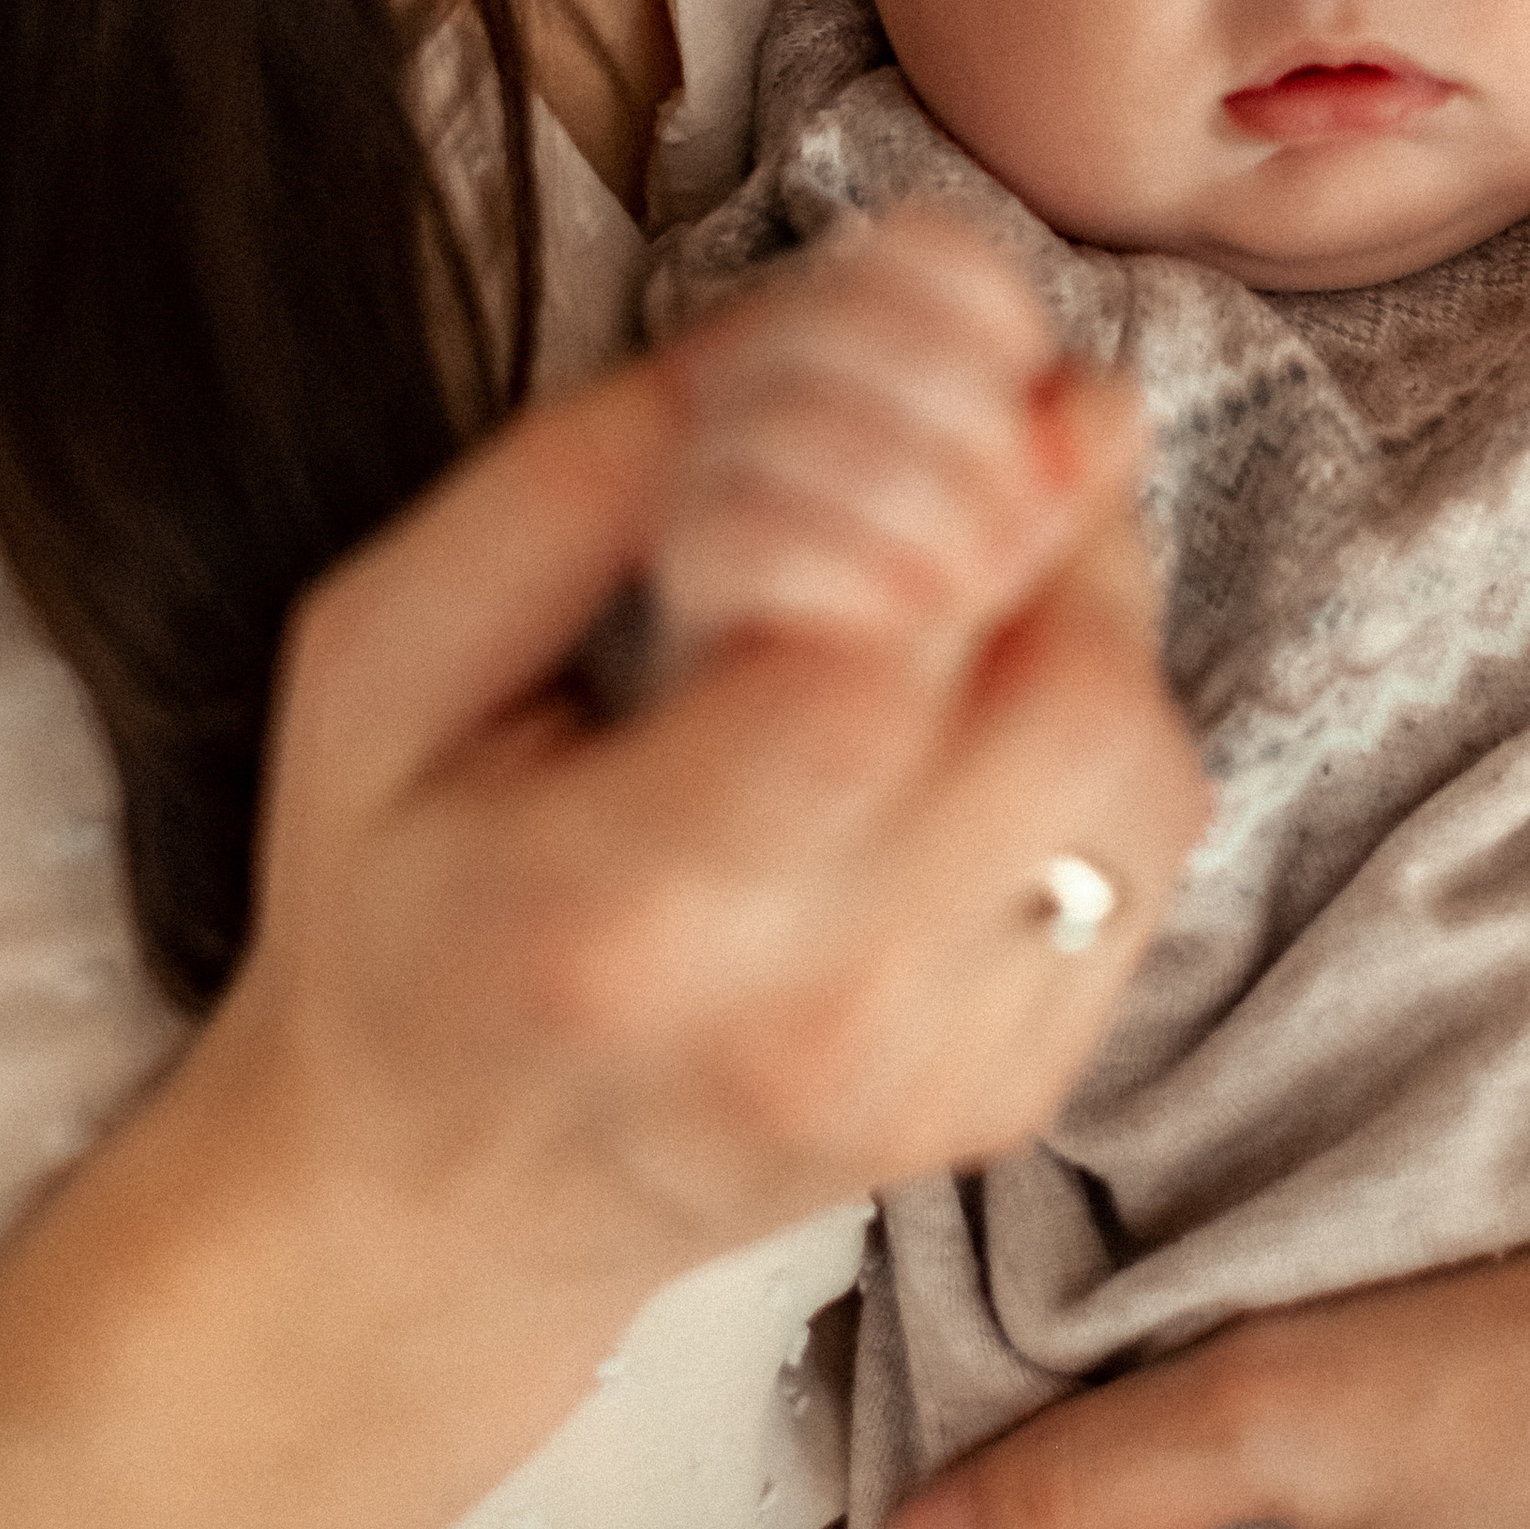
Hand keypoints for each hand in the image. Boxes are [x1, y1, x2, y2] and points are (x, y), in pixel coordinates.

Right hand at [219, 244, 1205, 1328]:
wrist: (436, 1213)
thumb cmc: (393, 901)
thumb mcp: (387, 648)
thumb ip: (595, 469)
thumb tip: (850, 315)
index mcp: (613, 921)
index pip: (860, 674)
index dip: (905, 478)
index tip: (861, 372)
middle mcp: (807, 1028)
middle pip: (1065, 712)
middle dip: (1033, 510)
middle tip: (956, 411)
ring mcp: (935, 1080)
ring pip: (1139, 770)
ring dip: (1083, 596)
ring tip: (962, 523)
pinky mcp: (1020, 1089)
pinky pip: (1143, 846)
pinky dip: (1094, 706)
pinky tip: (977, 659)